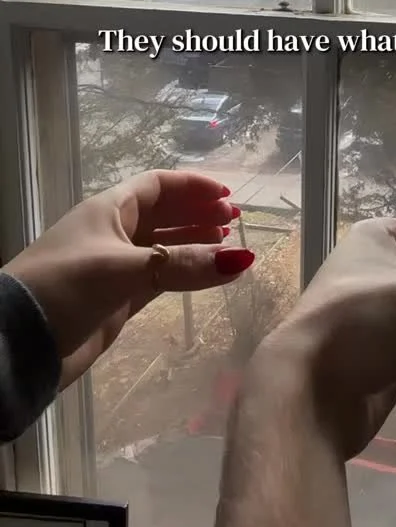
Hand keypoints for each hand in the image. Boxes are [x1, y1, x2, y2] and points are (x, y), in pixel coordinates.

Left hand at [4, 170, 253, 388]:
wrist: (19, 341)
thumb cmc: (65, 286)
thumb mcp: (125, 269)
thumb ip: (183, 264)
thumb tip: (241, 260)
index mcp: (110, 209)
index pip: (158, 185)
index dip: (193, 186)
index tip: (228, 195)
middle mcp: (115, 231)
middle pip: (165, 213)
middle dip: (199, 213)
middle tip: (234, 221)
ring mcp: (117, 265)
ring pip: (165, 246)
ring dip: (195, 242)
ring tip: (228, 244)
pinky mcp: (119, 297)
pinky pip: (161, 276)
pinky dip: (185, 273)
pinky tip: (209, 274)